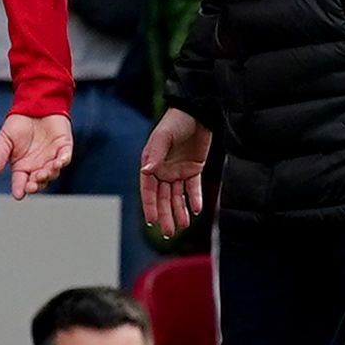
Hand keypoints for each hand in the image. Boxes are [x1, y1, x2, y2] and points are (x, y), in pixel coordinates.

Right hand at [0, 111, 72, 198]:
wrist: (33, 105)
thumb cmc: (18, 124)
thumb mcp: (4, 140)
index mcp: (22, 167)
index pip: (20, 183)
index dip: (19, 189)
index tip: (18, 194)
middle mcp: (37, 166)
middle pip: (37, 182)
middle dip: (35, 185)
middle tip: (32, 185)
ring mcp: (51, 158)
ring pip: (52, 173)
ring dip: (48, 174)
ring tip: (43, 172)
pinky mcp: (63, 148)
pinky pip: (65, 158)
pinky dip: (63, 160)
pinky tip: (59, 162)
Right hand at [139, 107, 210, 234]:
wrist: (198, 112)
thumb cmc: (176, 122)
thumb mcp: (164, 138)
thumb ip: (155, 155)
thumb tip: (146, 171)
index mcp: (151, 163)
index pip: (149, 190)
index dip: (150, 206)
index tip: (151, 221)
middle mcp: (163, 170)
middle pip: (163, 198)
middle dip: (165, 215)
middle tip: (168, 232)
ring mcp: (178, 170)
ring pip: (177, 196)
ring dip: (180, 210)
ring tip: (183, 225)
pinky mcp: (194, 169)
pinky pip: (193, 187)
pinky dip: (194, 198)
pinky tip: (197, 209)